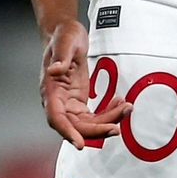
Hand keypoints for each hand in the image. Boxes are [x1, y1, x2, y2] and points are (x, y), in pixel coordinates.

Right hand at [41, 21, 128, 148]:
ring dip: (106, 121)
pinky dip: (107, 113)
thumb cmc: (63, 37)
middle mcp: (57, 101)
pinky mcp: (78, 100)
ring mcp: (68, 102)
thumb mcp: (65, 43)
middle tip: (117, 129)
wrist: (67, 33)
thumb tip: (54, 70)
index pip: (56, 118)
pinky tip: (121, 103)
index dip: (67, 132)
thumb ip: (61, 57)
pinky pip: (92, 115)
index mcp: (50, 91)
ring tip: (127, 108)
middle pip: (75, 125)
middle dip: (96, 129)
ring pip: (86, 123)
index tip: (80, 144)